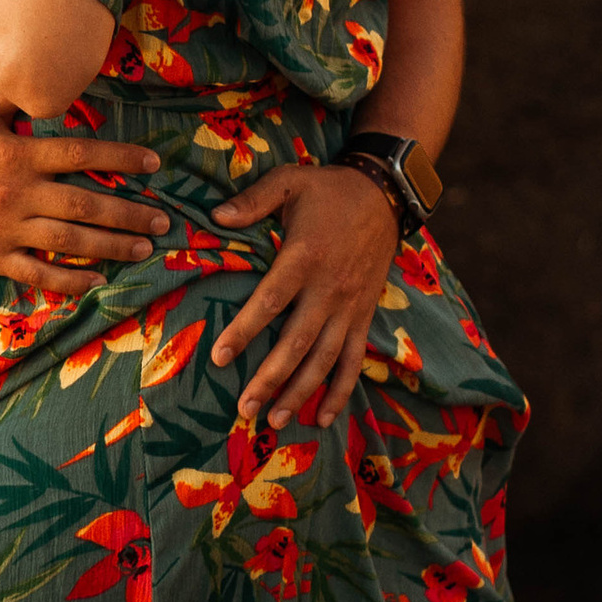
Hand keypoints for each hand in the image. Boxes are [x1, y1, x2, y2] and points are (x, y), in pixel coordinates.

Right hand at [0, 93, 168, 294]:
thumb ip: (15, 95)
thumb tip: (48, 76)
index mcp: (18, 155)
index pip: (79, 153)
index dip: (120, 157)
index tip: (153, 163)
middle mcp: (16, 193)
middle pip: (85, 205)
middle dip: (130, 214)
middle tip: (162, 221)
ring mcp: (5, 229)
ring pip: (69, 242)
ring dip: (112, 247)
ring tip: (143, 249)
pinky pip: (39, 273)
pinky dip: (71, 281)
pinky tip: (98, 282)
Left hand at [208, 159, 401, 431]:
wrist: (385, 196)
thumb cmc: (328, 190)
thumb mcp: (289, 181)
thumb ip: (252, 201)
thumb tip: (215, 216)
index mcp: (304, 258)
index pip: (270, 302)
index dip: (245, 331)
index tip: (220, 357)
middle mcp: (329, 289)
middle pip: (297, 343)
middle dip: (270, 378)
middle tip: (245, 407)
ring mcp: (350, 307)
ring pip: (325, 359)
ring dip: (301, 392)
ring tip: (275, 419)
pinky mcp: (364, 316)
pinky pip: (353, 360)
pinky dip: (340, 391)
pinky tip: (322, 417)